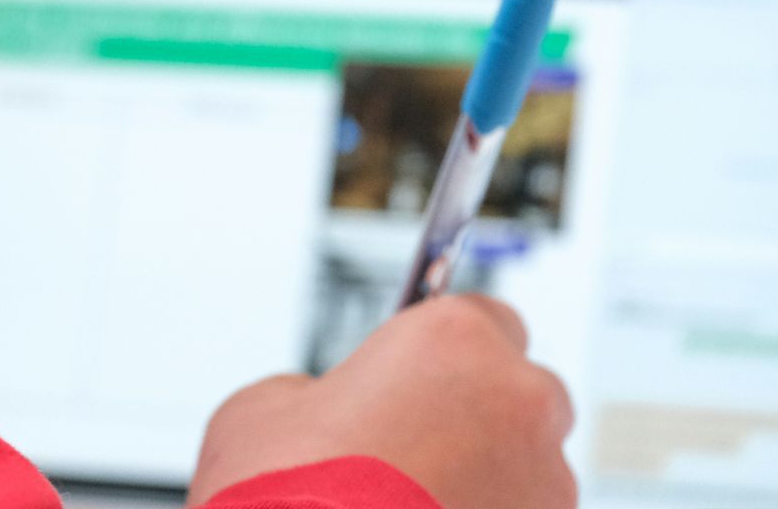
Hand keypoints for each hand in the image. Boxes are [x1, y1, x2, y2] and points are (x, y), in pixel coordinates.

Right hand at [187, 294, 575, 508]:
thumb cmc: (285, 493)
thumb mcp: (264, 407)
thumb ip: (317, 392)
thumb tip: (323, 411)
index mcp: (454, 339)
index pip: (487, 318)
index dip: (446, 350)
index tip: (418, 372)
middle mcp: (517, 399)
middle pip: (519, 393)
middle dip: (476, 413)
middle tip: (410, 443)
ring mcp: (545, 480)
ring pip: (526, 468)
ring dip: (485, 479)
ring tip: (409, 506)